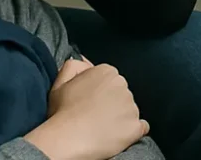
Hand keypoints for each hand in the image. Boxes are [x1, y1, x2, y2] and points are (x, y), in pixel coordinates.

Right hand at [27, 62, 148, 159]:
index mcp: (106, 72)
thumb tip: (84, 62)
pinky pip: (141, 127)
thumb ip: (73, 66)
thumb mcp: (60, 82)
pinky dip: (132, 131)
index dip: (100, 92)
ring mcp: (131, 105)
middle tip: (95, 115)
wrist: (68, 139)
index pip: (110, 79)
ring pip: (129, 110)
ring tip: (101, 127)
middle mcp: (123, 84)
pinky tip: (117, 135)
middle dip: (112, 103)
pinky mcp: (136, 125)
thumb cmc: (62, 112)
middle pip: (121, 93)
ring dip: (120, 118)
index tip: (90, 102)